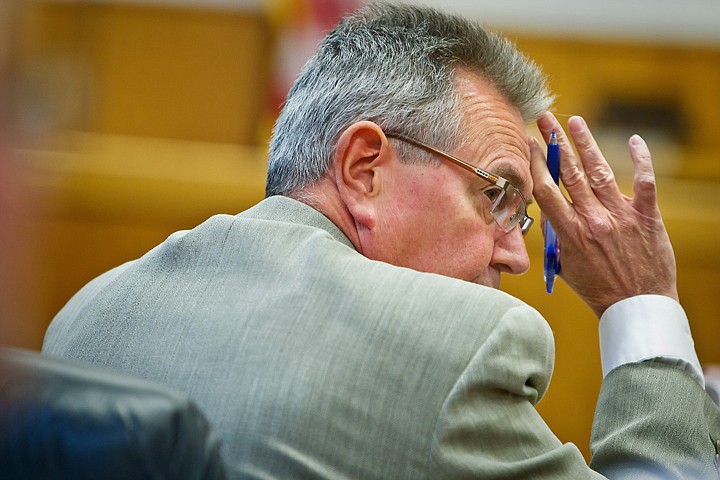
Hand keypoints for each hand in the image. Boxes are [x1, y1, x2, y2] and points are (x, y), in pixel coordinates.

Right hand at [529, 112, 677, 316]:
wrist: (637, 306)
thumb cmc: (598, 289)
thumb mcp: (565, 265)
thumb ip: (555, 236)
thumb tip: (548, 210)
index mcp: (570, 233)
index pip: (547, 189)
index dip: (536, 163)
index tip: (527, 143)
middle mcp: (594, 220)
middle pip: (570, 173)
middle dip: (555, 142)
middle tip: (546, 119)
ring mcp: (622, 216)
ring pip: (600, 171)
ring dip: (586, 144)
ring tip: (575, 122)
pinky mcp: (647, 217)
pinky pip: (645, 183)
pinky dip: (641, 160)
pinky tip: (635, 140)